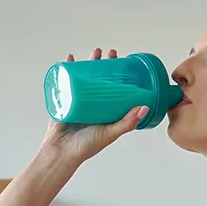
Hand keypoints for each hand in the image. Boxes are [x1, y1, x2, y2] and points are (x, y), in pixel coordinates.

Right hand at [40, 47, 148, 164]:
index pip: (114, 87)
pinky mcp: (63, 100)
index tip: (124, 62)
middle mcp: (92, 104)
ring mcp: (77, 100)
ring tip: (94, 52)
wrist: (61, 153)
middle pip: (99, 79)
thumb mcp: (110, 133)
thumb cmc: (86, 146)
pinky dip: (66, 69)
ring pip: (84, 77)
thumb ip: (127, 123)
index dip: (119, 74)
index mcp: (105, 110)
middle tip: (110, 53)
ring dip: (88, 63)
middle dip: (104, 64)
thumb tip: (145, 107)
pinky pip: (65, 81)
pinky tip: (69, 59)